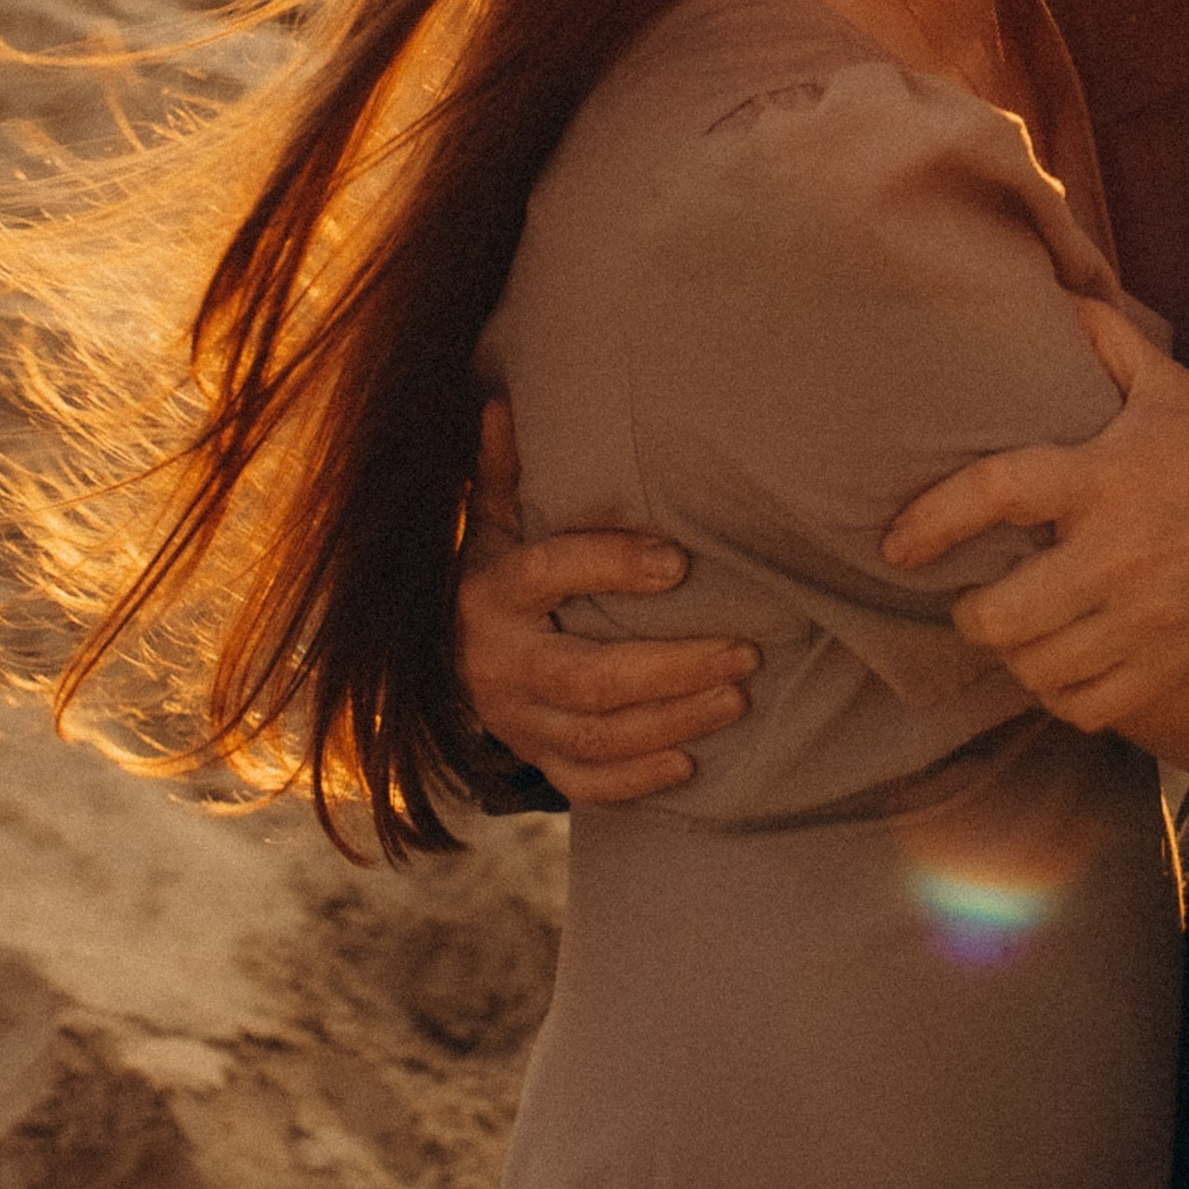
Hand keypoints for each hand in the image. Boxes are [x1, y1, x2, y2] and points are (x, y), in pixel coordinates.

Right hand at [457, 399, 759, 805]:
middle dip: (671, 669)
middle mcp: (496, 665)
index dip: (611, 567)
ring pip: (594, 736)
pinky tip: (691, 763)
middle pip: (586, 678)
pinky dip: (634, 780)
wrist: (444, 657)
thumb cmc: (496, 569)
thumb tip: (499, 404)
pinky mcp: (530, 757)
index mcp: (489, 593)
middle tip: (745, 651)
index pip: (547, 576)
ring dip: (671, 722)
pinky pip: (582, 784)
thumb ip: (505, 471)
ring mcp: (514, 720)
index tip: (681, 562)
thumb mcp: (494, 520)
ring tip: (737, 696)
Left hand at [880, 302, 1188, 732]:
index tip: (896, 543)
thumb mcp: (1171, 386)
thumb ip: (1105, 338)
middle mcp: (1122, 555)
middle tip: (976, 596)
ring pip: (1036, 669)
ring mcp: (1146, 621)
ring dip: (1014, 656)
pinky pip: (1082, 705)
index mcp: (1111, 476)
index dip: (935, 520)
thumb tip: (1050, 291)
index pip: (999, 493)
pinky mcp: (1169, 669)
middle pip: (1000, 615)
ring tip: (1020, 632)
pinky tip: (1062, 665)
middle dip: (971, 612)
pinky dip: (1059, 693)